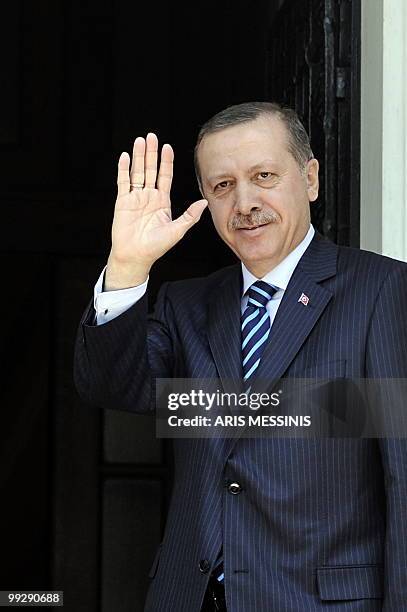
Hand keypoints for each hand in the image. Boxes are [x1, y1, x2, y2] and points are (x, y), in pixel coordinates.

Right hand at [105, 133, 207, 288]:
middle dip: (151, 153)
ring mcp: (135, 198)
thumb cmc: (156, 247)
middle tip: (151, 136)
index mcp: (162, 201)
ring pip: (137, 172)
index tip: (167, 147)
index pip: (165, 176)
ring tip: (139, 141)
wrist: (135, 257)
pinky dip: (123, 169)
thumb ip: (190, 216)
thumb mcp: (177, 231)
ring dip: (138, 156)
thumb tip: (204, 202)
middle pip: (150, 169)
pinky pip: (123, 182)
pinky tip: (125, 157)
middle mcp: (149, 197)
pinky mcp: (122, 202)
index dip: (166, 162)